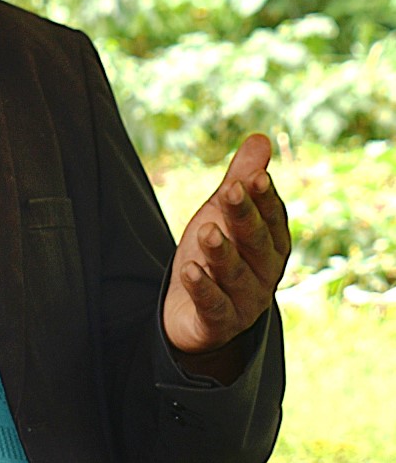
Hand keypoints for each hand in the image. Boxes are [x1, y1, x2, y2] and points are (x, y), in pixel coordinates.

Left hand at [163, 133, 290, 358]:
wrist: (195, 316)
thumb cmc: (215, 257)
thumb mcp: (223, 216)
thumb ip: (239, 181)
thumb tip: (259, 138)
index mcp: (271, 245)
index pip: (273, 218)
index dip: (265, 198)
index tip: (254, 176)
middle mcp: (265, 274)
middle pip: (256, 243)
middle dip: (244, 217)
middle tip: (229, 192)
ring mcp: (245, 302)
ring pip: (235, 275)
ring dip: (222, 252)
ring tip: (206, 231)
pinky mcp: (219, 324)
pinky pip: (213, 306)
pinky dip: (203, 288)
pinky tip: (190, 270)